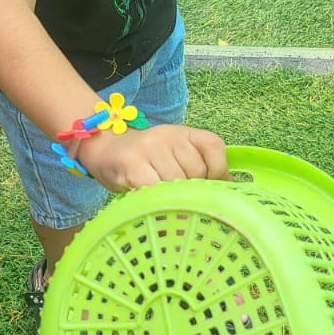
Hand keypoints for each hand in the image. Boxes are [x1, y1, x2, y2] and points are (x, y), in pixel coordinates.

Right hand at [79, 122, 227, 193]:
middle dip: (191, 190)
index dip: (217, 170)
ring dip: (172, 199)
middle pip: (196, 170)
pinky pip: (155, 190)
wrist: (103, 148)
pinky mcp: (132, 165)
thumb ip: (199, 167)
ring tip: (162, 200)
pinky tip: (151, 202)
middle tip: (178, 197)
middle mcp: (167, 135)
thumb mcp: (173, 153)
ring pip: (176, 182)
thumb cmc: (144, 159)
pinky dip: (157, 202)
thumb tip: (230, 190)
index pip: (213, 146)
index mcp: (182, 132)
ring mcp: (149, 149)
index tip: (209, 186)